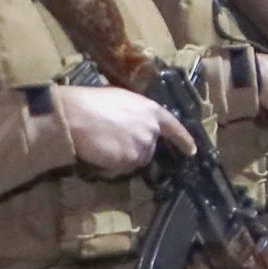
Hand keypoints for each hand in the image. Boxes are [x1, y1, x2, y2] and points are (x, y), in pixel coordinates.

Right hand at [55, 86, 191, 174]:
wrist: (75, 115)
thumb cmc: (91, 102)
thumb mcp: (121, 99)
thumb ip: (136, 113)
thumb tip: (135, 122)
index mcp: (152, 110)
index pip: (174, 127)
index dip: (184, 140)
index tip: (191, 151)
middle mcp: (152, 129)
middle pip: (150, 148)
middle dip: (135, 148)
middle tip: (113, 139)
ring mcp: (142, 146)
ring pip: (137, 160)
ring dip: (124, 158)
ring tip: (104, 145)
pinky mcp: (130, 160)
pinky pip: (124, 169)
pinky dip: (113, 166)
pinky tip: (101, 153)